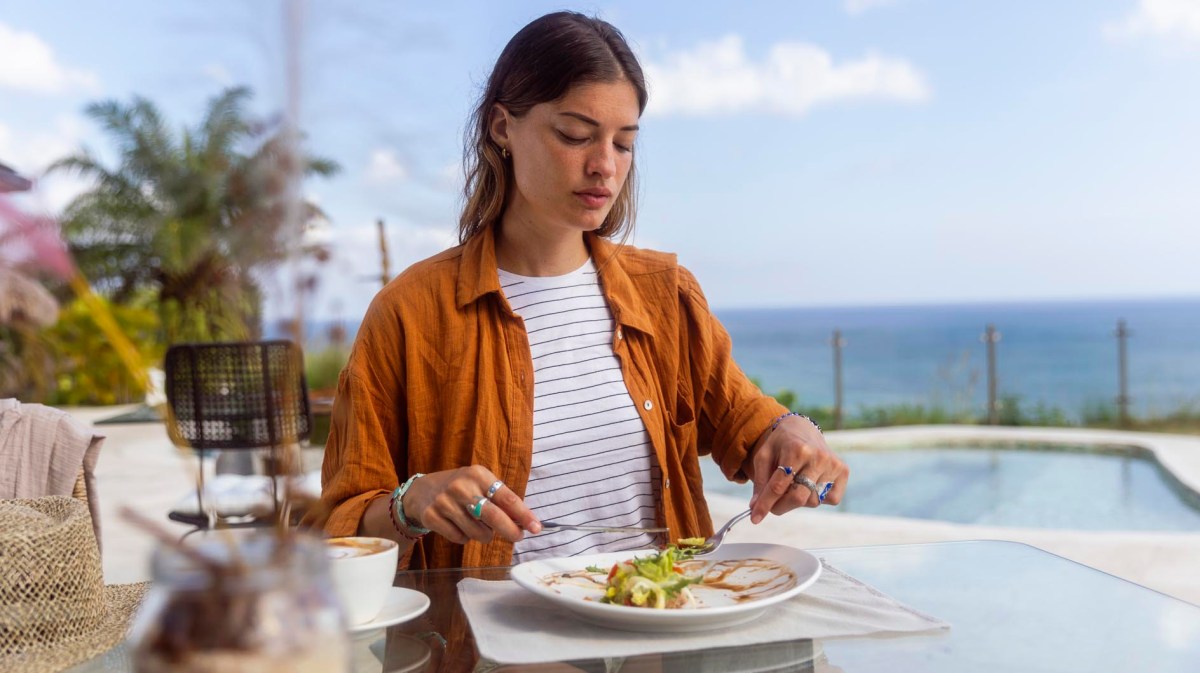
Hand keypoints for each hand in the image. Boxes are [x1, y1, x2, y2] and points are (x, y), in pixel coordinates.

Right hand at [401, 466, 542, 543]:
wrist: (421, 491)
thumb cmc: (461, 489)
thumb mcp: (479, 484)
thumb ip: (500, 500)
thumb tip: (525, 522)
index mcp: (478, 474)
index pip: (506, 498)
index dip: (524, 514)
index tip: (537, 527)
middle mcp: (461, 486)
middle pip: (493, 516)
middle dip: (510, 530)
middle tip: (518, 537)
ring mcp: (444, 502)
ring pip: (477, 532)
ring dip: (484, 535)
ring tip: (478, 526)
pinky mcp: (432, 517)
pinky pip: (459, 538)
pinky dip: (464, 538)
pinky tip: (459, 527)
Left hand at [746, 416, 848, 523]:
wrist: (803, 429)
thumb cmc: (780, 444)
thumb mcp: (764, 456)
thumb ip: (760, 482)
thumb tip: (756, 508)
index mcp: (796, 449)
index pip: (778, 486)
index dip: (765, 504)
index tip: (755, 518)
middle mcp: (818, 457)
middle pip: (798, 497)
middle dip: (780, 506)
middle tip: (771, 507)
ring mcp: (833, 464)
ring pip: (812, 501)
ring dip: (798, 500)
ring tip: (793, 484)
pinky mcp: (843, 471)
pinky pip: (830, 499)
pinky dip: (818, 497)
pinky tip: (810, 484)